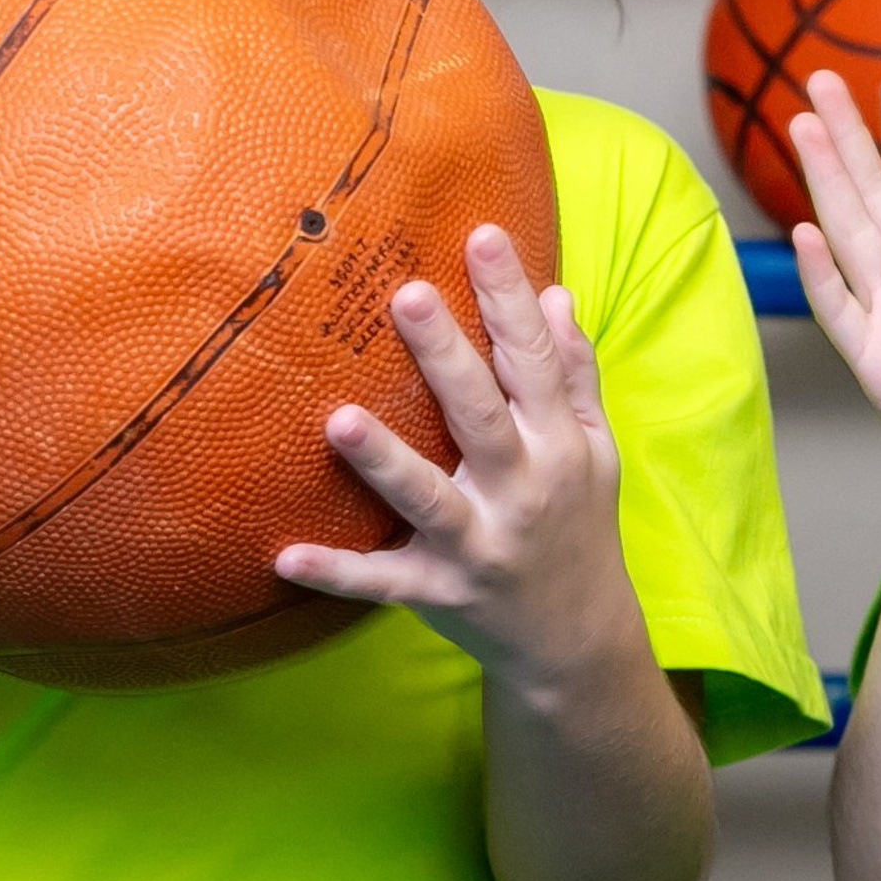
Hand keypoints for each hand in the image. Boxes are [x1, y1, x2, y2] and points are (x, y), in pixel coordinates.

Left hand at [275, 225, 629, 679]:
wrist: (579, 645)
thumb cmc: (579, 527)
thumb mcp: (596, 451)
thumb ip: (574, 373)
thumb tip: (556, 293)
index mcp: (558, 446)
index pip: (533, 361)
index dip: (510, 299)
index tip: (482, 235)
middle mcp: (522, 491)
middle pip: (481, 416)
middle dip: (446, 357)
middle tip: (406, 294)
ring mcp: (479, 546)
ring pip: (428, 499)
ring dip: (385, 462)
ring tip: (339, 419)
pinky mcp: (439, 593)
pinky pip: (382, 582)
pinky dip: (336, 572)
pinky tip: (284, 556)